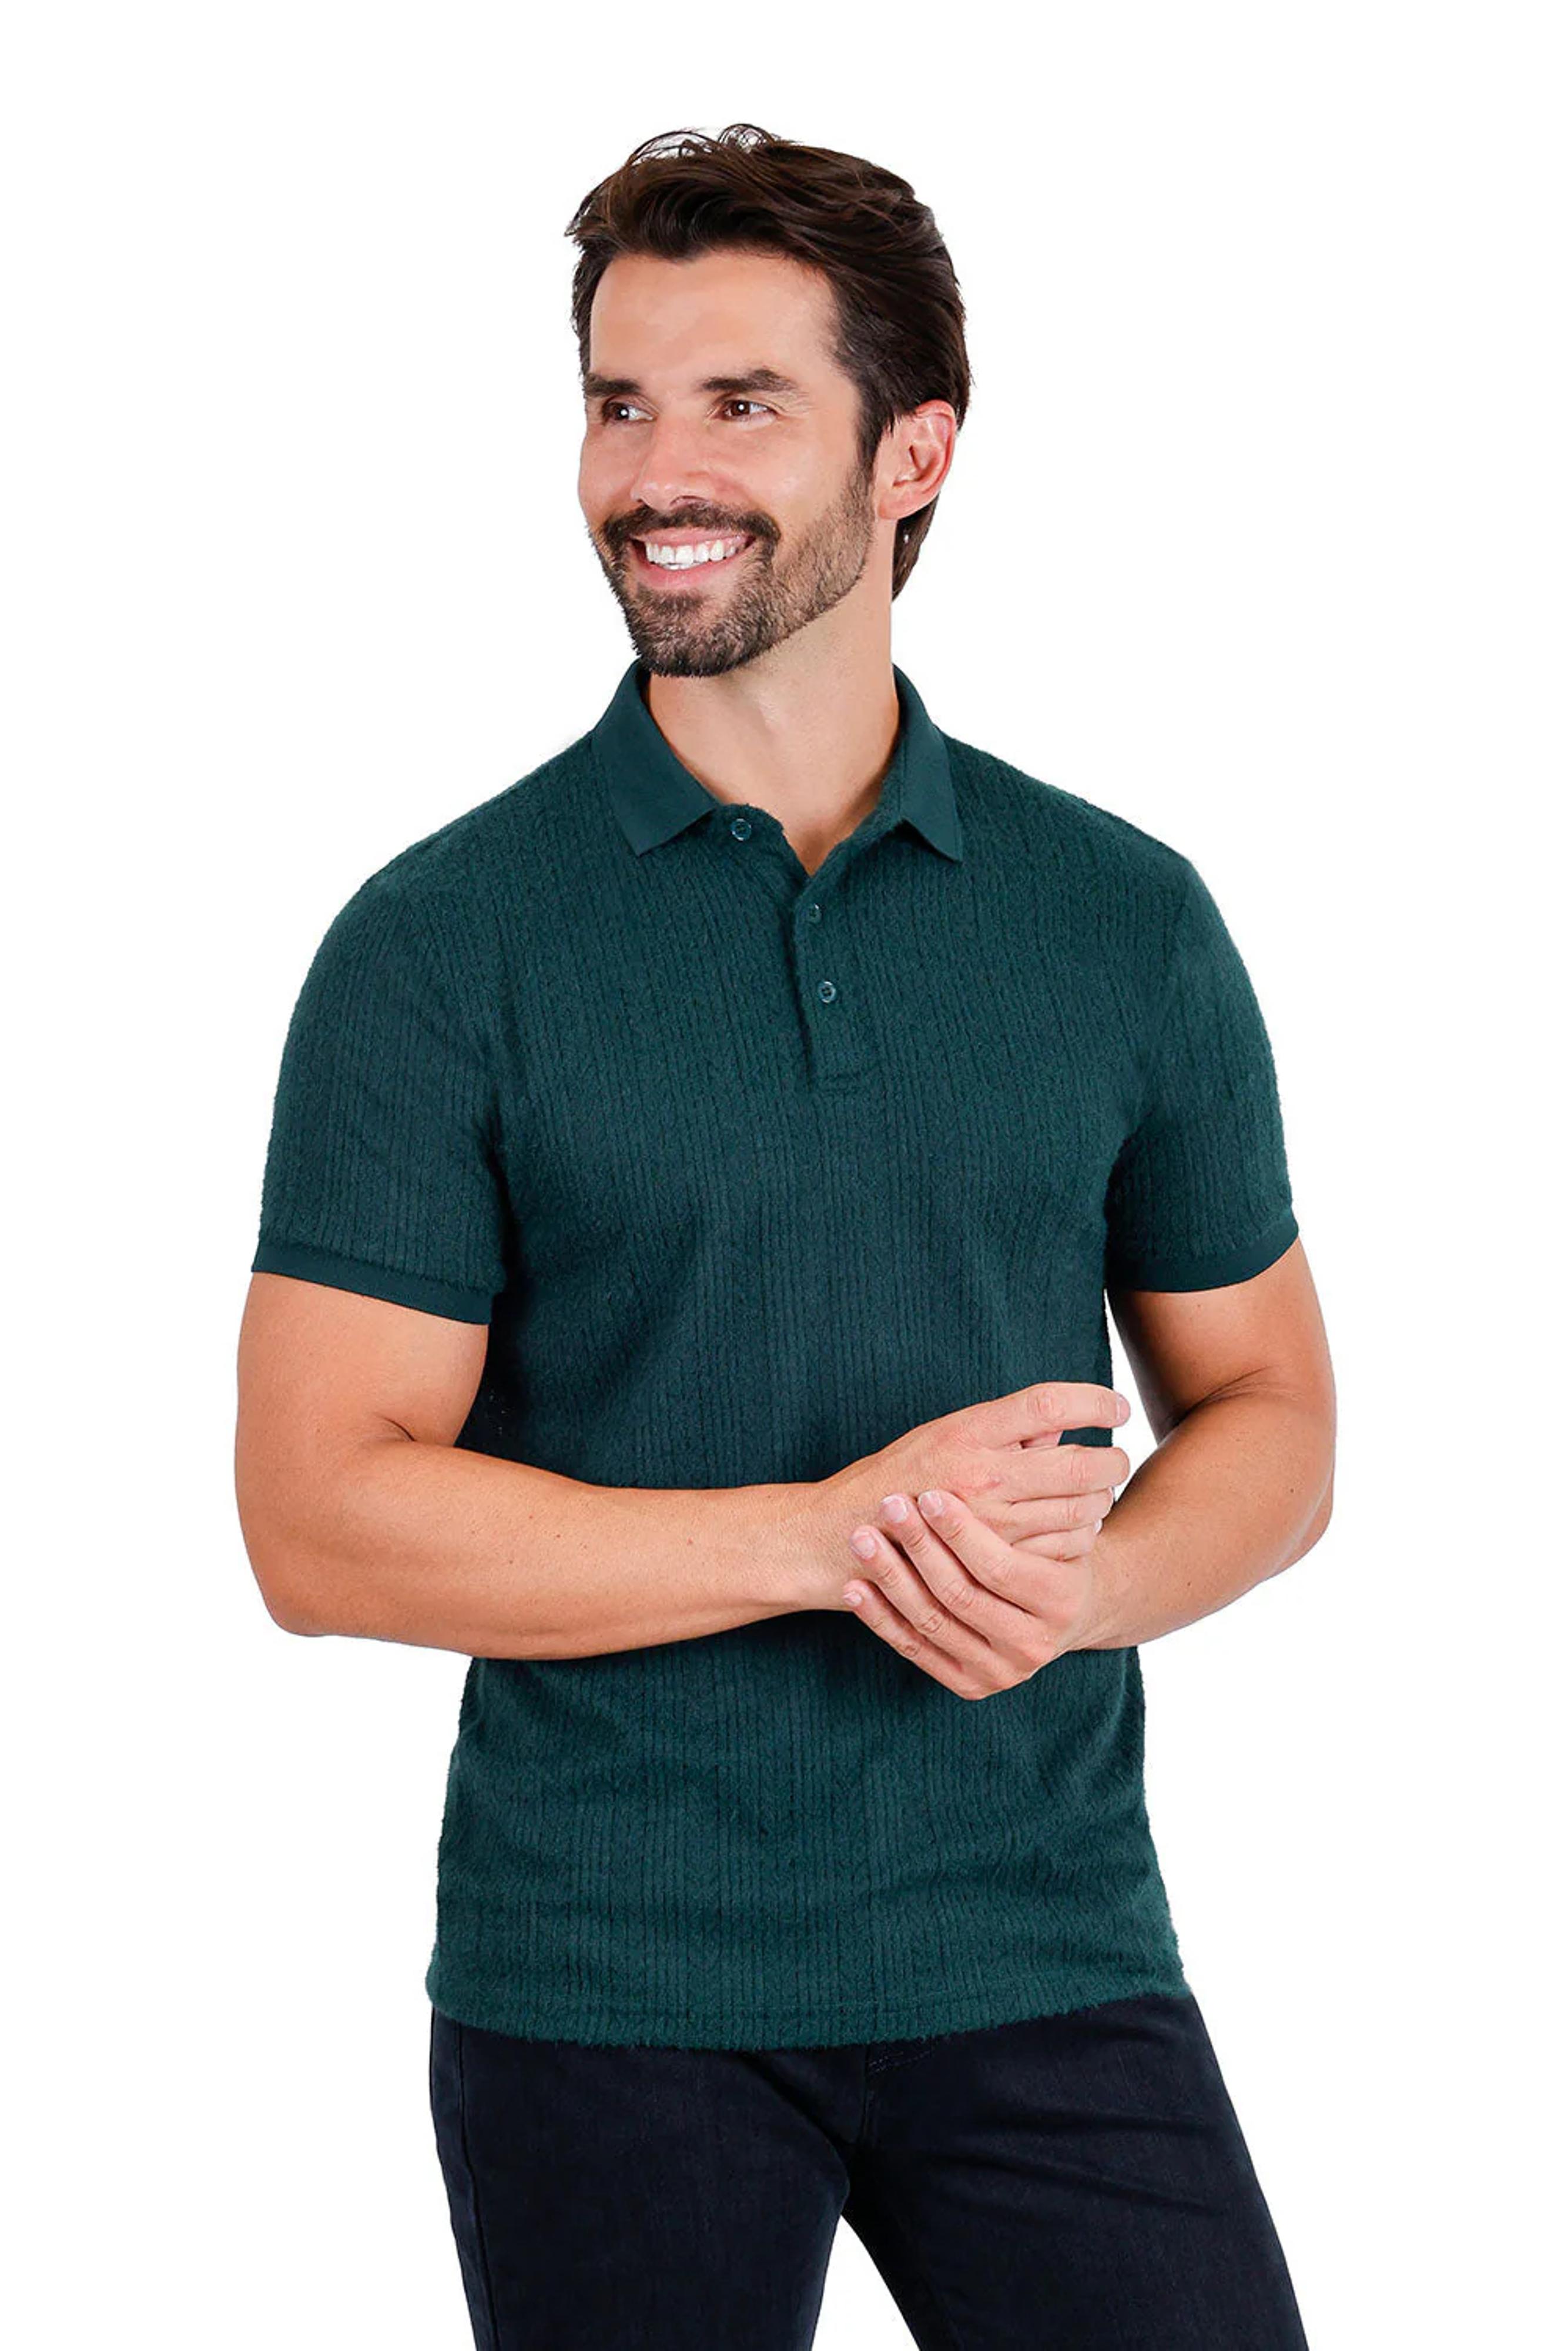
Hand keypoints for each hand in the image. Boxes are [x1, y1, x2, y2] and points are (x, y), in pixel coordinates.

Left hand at [809, 1381, 1132, 1697]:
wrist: (1057, 1615)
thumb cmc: (1051, 1551)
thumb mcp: (1061, 1520)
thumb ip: (1044, 1479)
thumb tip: (1042, 1423)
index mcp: (1060, 1601)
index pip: (1001, 1566)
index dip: (963, 1530)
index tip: (929, 1494)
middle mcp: (1032, 1646)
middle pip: (962, 1596)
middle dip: (919, 1548)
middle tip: (888, 1505)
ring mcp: (999, 1671)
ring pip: (933, 1623)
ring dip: (891, 1579)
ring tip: (861, 1538)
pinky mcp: (969, 1684)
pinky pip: (915, 1650)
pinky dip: (881, 1618)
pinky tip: (855, 1586)